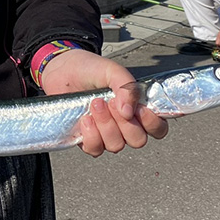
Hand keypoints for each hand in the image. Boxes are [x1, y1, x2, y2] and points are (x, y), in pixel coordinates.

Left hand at [39, 49, 167, 156]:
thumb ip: (127, 87)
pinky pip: (96, 149)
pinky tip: (85, 118)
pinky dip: (91, 135)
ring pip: (116, 145)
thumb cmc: (90, 69)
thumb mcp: (112, 71)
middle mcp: (125, 125)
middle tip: (110, 102)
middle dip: (124, 123)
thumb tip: (128, 112)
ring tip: (94, 104)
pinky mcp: (87, 138)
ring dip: (106, 125)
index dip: (152, 123)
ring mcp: (106, 133)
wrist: (62, 70)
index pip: (158, 128)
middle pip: (138, 140)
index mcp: (137, 108)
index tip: (139, 109)